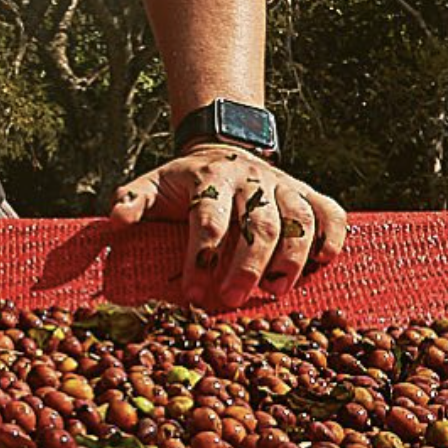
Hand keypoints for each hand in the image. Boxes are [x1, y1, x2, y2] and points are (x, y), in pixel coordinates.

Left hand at [109, 146, 346, 308]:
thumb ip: (133, 200)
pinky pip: (330, 211)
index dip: (201, 258)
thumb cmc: (185, 181)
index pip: (207, 219)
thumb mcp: (153, 184)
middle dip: (246, 266)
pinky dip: (332, 236)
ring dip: (290, 258)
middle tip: (232, 300)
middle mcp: (250, 178)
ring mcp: (282, 184)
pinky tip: (322, 261)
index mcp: (208, 177)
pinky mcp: (307, 192)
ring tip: (274, 291)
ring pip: (298, 220)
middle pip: (258, 224)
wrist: (222, 147)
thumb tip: (116, 219)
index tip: (193, 295)